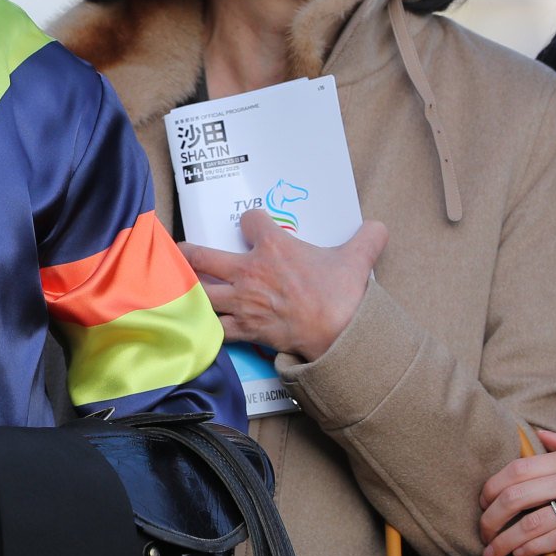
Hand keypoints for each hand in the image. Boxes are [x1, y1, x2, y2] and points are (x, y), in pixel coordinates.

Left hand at [181, 211, 386, 361]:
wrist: (339, 334)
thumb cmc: (343, 295)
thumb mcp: (358, 258)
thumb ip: (366, 239)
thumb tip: (379, 227)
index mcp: (272, 247)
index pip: (249, 220)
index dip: (251, 220)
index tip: (253, 224)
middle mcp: (249, 271)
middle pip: (203, 255)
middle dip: (188, 251)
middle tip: (180, 249)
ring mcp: (242, 302)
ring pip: (200, 292)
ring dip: (187, 287)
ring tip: (176, 284)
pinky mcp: (244, 329)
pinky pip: (214, 327)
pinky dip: (204, 326)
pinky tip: (196, 323)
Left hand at [478, 430, 555, 555]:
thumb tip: (538, 436)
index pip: (517, 470)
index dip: (492, 487)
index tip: (482, 501)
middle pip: (517, 497)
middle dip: (490, 518)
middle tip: (481, 531)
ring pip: (534, 523)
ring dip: (506, 540)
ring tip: (493, 550)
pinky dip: (535, 548)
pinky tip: (522, 553)